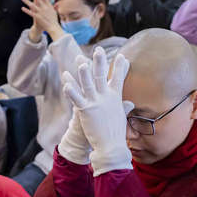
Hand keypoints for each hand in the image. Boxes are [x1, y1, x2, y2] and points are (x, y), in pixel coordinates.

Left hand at [22, 0, 60, 38]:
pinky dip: (26, 10)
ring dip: (26, 1)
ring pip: (32, 5)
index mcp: (48, 6)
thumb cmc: (54, 20)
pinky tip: (22, 8)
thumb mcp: (54, 12)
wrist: (53, 27)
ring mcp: (40, 12)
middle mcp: (44, 8)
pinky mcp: (37, 17)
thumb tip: (57, 4)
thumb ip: (54, 7)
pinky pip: (30, 13)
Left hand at [61, 48, 132, 174]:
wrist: (111, 147)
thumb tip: (130, 103)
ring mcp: (95, 103)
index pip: (119, 79)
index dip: (120, 67)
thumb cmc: (116, 133)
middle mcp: (106, 98)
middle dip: (100, 62)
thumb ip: (123, 106)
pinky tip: (66, 82)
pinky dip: (71, 90)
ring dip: (83, 72)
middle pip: (102, 76)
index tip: (123, 57)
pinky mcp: (85, 111)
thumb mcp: (120, 116)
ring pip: (88, 84)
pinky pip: (76, 98)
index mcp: (115, 98)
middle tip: (99, 49)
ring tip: (81, 61)